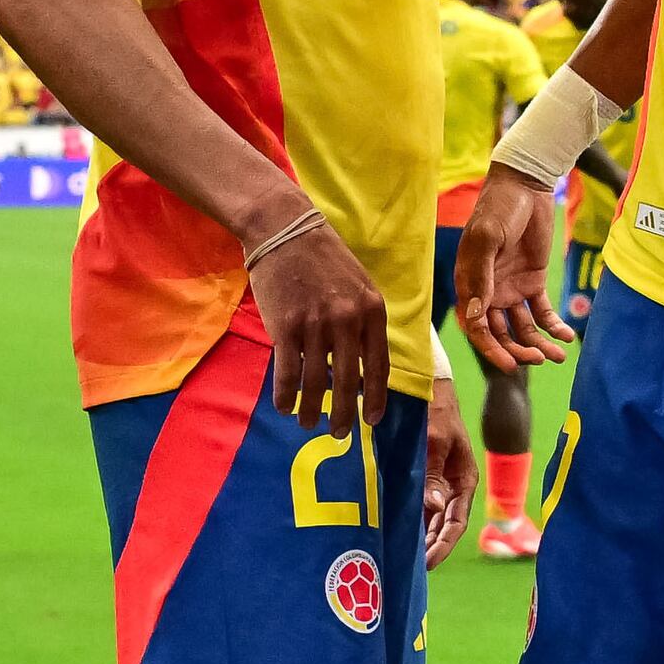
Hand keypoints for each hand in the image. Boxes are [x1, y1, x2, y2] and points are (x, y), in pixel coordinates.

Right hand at [251, 215, 387, 426]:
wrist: (285, 229)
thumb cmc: (323, 258)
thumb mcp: (359, 285)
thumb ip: (364, 321)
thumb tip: (363, 364)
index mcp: (372, 311)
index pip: (379, 366)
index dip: (376, 398)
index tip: (372, 420)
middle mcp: (347, 321)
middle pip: (347, 382)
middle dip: (344, 414)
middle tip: (340, 434)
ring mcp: (316, 325)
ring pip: (314, 382)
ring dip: (311, 409)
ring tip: (308, 423)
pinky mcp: (285, 327)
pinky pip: (287, 373)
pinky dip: (285, 396)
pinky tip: (284, 406)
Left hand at [419, 372, 475, 564]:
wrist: (427, 388)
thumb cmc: (435, 411)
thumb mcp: (436, 442)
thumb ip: (434, 476)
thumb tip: (435, 508)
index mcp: (465, 479)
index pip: (457, 522)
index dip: (443, 545)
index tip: (427, 564)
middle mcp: (455, 485)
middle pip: (446, 526)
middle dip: (431, 547)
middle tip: (411, 568)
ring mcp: (441, 482)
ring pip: (433, 519)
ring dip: (422, 537)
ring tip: (405, 557)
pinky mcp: (426, 476)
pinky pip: (421, 505)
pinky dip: (413, 520)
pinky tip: (400, 533)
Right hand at [454, 168, 575, 371]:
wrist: (525, 186)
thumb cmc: (499, 208)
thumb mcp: (487, 239)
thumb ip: (480, 277)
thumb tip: (474, 316)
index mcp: (469, 284)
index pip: (477, 327)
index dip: (491, 349)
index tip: (510, 364)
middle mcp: (488, 292)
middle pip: (500, 333)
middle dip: (518, 351)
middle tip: (539, 360)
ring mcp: (511, 288)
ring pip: (522, 327)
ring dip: (537, 343)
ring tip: (557, 356)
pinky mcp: (532, 282)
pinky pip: (541, 311)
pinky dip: (552, 325)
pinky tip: (565, 336)